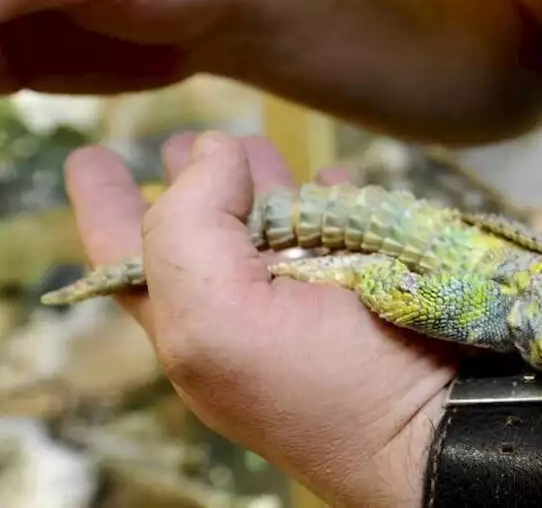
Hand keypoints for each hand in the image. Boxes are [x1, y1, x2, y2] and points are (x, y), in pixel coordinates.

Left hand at [65, 131, 455, 506]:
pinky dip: (337, 194)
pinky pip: (347, 221)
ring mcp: (316, 289)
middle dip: (192, 178)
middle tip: (187, 133)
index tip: (92, 156)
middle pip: (204, 227)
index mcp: (193, 323)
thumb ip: (187, 225)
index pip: (130, 255)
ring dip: (264, 176)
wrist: (436, 421)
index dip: (107, 204)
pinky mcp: (377, 272)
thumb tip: (214, 150)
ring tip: (253, 143)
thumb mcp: (215, 320)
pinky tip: (334, 178)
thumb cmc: (321, 387)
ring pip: (276, 217)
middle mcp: (247, 306)